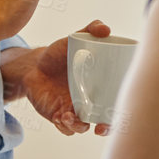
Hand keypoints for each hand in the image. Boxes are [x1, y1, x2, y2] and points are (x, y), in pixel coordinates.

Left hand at [21, 20, 111, 135]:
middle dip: (106, 129)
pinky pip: (65, 128)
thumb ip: (90, 30)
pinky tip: (60, 117)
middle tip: (100, 127)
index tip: (122, 112)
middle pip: (105, 122)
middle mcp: (91, 102)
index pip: (118, 101)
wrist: (35, 65)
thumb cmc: (60, 54)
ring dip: (79, 126)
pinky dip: (65, 127)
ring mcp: (75, 111)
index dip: (123, 110)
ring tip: (69, 116)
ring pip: (83, 127)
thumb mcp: (74, 39)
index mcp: (101, 87)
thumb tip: (106, 29)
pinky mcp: (58, 116)